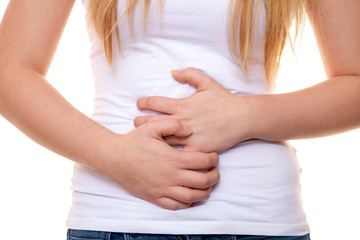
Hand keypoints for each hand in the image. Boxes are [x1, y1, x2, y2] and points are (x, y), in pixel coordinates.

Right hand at [99, 119, 219, 209]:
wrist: (114, 158)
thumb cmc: (133, 141)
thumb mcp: (152, 126)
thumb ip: (173, 124)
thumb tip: (190, 131)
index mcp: (173, 159)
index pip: (203, 162)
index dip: (213, 159)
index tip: (214, 156)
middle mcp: (171, 176)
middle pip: (203, 182)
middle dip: (214, 177)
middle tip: (214, 171)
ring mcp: (163, 189)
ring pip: (192, 197)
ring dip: (204, 192)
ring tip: (206, 185)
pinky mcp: (155, 197)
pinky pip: (176, 205)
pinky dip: (187, 203)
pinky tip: (189, 196)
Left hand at [135, 68, 252, 152]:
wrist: (242, 117)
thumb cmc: (224, 100)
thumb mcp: (208, 82)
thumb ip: (189, 74)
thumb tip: (172, 72)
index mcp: (182, 105)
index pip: (154, 102)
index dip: (143, 102)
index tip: (139, 104)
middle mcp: (183, 120)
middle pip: (152, 123)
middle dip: (140, 122)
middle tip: (135, 123)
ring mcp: (189, 136)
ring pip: (162, 140)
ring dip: (151, 139)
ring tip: (144, 140)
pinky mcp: (197, 149)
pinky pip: (179, 155)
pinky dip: (169, 155)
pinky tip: (161, 156)